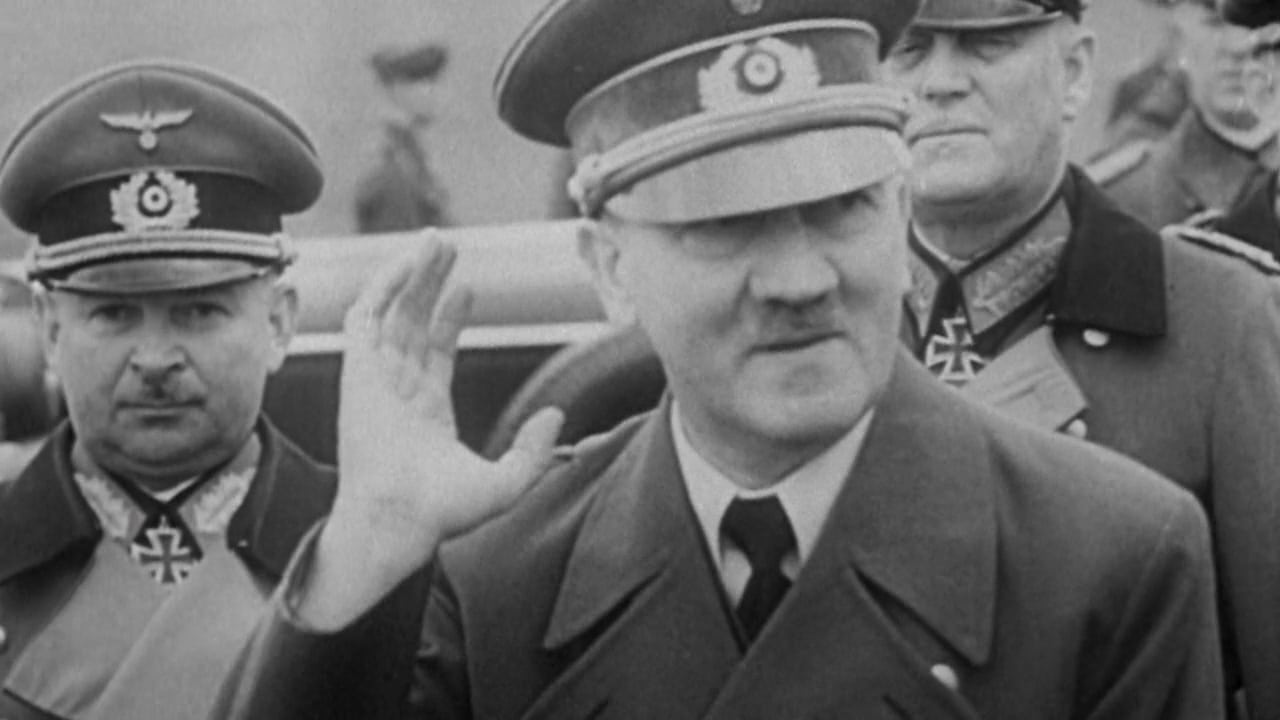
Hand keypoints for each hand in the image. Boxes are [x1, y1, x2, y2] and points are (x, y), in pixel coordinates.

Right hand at [303, 234, 563, 627]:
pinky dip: (381, 288)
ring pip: (391, 311)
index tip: (468, 287)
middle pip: (412, 320)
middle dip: (429, 281)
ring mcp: (375, 379)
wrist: (397, 520)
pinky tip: (406, 264)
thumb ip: (535, 450)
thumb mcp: (506, 483)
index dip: (450, 316)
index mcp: (426, 411)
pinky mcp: (356, 372)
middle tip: (448, 245)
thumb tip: (557, 415)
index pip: (435, 350)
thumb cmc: (441, 514)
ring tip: (435, 240)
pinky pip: (364, 318)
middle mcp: (397, 389)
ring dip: (410, 274)